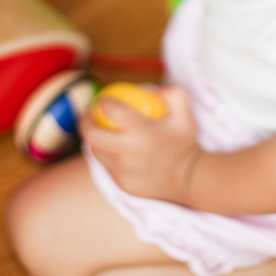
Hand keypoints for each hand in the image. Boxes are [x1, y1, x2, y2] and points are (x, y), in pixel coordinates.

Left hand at [80, 85, 202, 204]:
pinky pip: (109, 169)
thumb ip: (172, 93)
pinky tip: (112, 151)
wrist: (191, 178)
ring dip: (93, 140)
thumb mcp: (184, 112)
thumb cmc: (186, 142)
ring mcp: (124, 171)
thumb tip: (153, 89)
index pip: (111, 110)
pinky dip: (109, 158)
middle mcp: (128, 152)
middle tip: (88, 114)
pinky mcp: (124, 185)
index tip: (104, 100)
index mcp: (141, 131)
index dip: (103, 102)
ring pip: (96, 153)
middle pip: (92, 135)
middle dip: (84, 121)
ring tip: (97, 131)